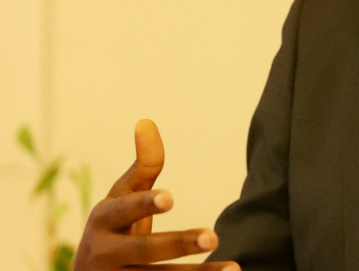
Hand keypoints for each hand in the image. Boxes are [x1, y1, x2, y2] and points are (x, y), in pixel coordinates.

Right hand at [74, 120, 238, 270]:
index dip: (145, 205)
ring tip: (235, 269)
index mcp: (103, 221)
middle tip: (214, 236)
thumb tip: (146, 121)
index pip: (124, 210)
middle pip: (145, 251)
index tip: (171, 198)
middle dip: (179, 243)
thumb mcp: (121, 198)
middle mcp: (104, 254)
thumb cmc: (114, 228)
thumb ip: (142, 167)